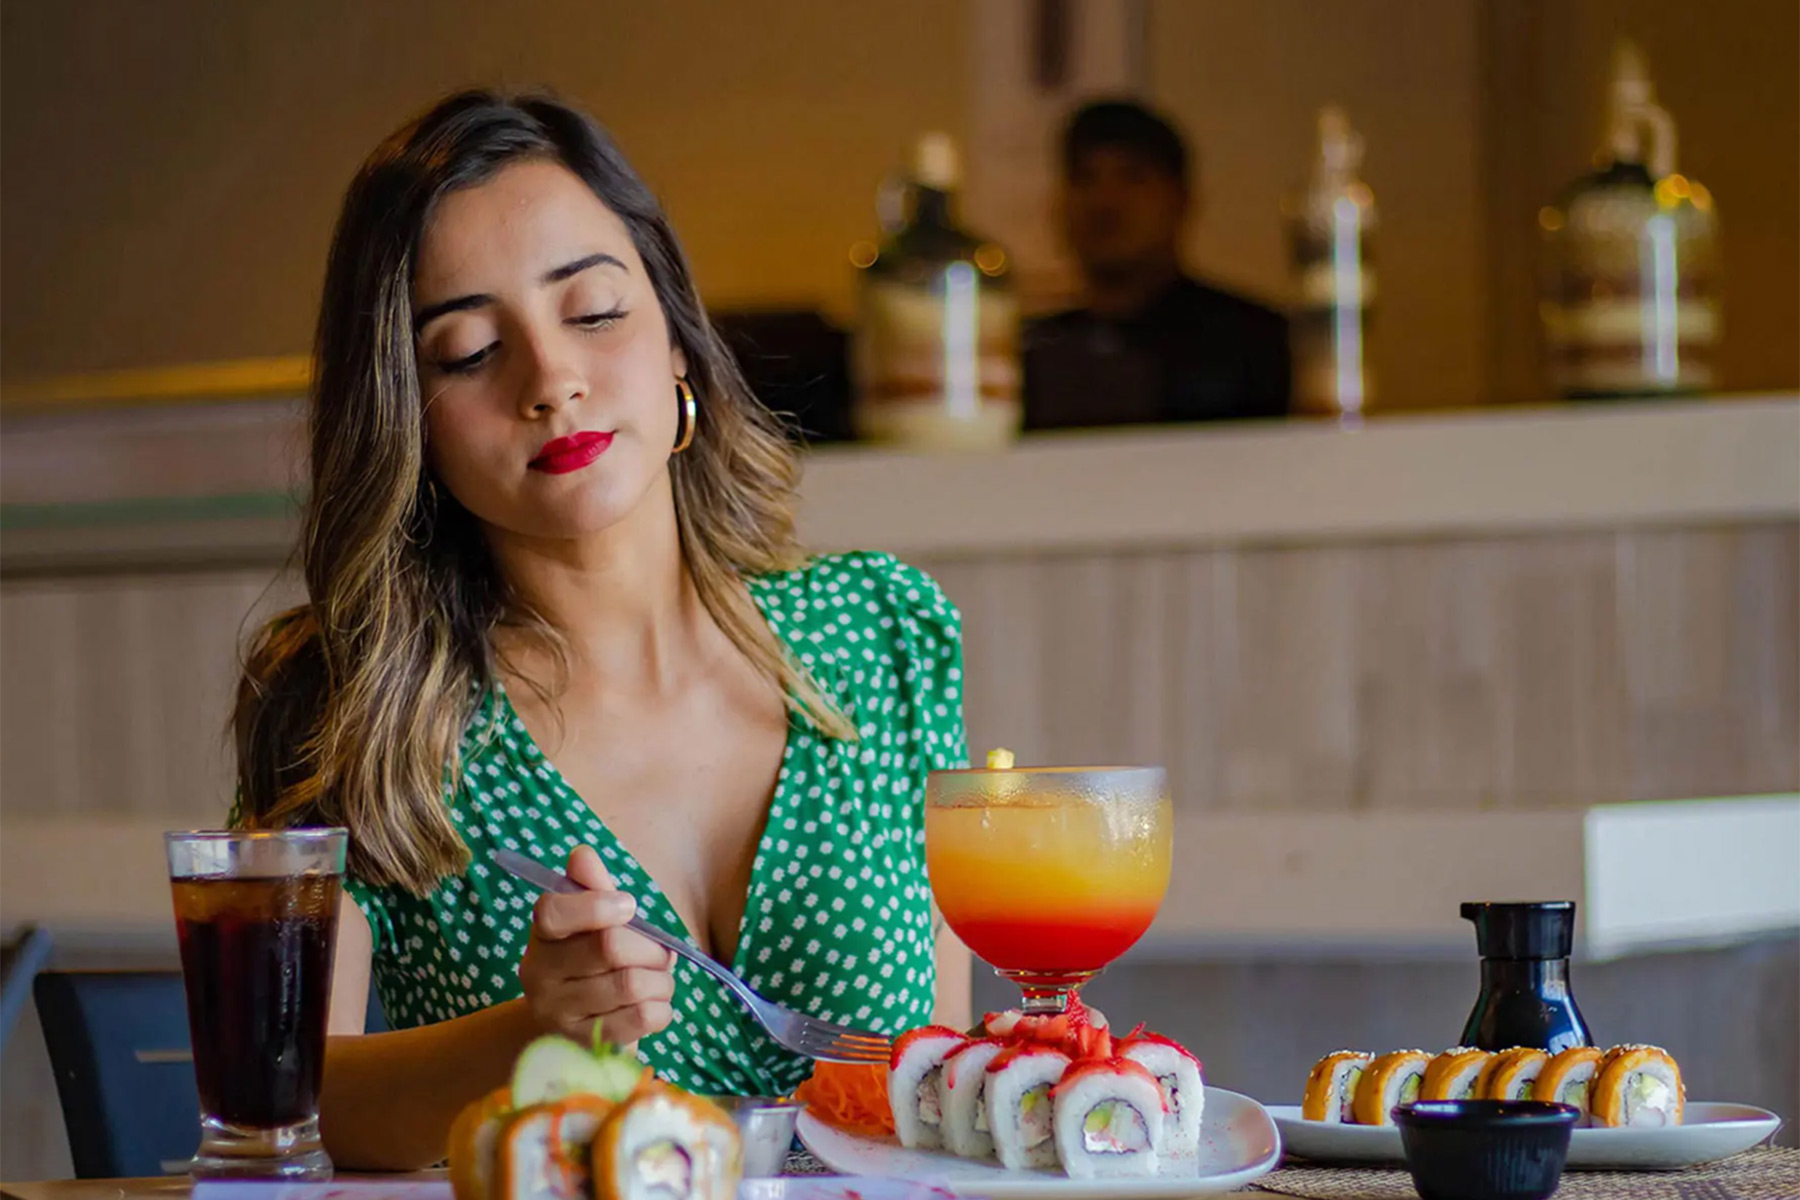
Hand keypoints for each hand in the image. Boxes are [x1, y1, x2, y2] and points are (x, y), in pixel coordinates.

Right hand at [517, 845, 675, 1046]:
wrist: (573, 1026)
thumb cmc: (591, 962)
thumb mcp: (590, 921)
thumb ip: (591, 886)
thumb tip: (582, 855)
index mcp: (541, 935)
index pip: (554, 912)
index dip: (597, 905)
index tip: (629, 906)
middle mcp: (538, 974)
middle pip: (609, 948)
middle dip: (651, 948)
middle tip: (662, 953)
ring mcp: (557, 1014)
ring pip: (630, 985)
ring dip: (662, 980)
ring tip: (661, 980)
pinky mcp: (584, 1046)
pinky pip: (640, 1020)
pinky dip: (662, 1009)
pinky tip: (656, 1005)